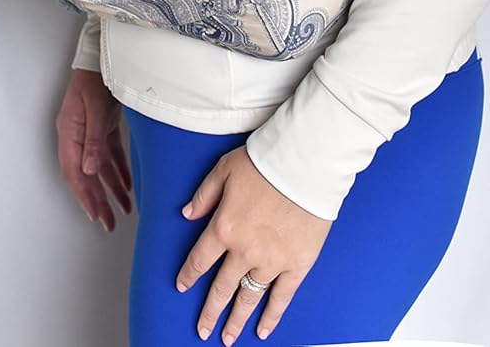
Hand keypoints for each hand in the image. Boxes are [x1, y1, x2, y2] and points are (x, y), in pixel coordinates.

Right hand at [54, 67, 132, 231]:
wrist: (102, 53)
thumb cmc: (96, 77)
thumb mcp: (96, 109)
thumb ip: (93, 140)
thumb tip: (89, 171)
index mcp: (69, 133)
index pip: (75, 173)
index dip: (84, 196)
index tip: (95, 215)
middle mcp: (76, 135)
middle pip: (85, 175)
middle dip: (96, 199)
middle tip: (107, 222)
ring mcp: (88, 130)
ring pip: (98, 167)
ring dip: (109, 188)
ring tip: (122, 209)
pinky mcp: (101, 125)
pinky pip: (108, 154)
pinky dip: (117, 170)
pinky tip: (127, 184)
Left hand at [176, 145, 331, 342]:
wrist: (306, 163)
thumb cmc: (266, 161)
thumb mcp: (225, 169)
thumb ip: (204, 194)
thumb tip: (187, 213)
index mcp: (223, 227)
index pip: (199, 260)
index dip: (189, 276)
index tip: (183, 287)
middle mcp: (244, 251)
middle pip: (222, 288)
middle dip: (210, 311)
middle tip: (203, 329)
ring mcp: (271, 261)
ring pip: (249, 298)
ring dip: (236, 320)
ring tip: (227, 338)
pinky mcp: (297, 264)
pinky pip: (281, 298)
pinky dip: (272, 317)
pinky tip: (263, 330)